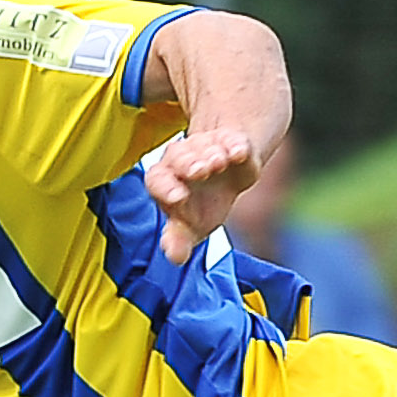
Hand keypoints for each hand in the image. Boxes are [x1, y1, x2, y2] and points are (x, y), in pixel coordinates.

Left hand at [143, 125, 261, 262]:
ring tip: (219, 163)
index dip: (166, 188)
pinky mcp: (230, 140)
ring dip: (210, 153)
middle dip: (189, 163)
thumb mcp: (191, 226)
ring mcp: (205, 147)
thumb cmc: (201, 205)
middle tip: (201, 171)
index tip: (178, 198)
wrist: (227, 178)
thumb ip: (180, 239)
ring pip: (203, 145)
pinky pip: (231, 139)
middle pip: (179, 156)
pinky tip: (239, 153)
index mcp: (164, 181)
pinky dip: (236, 146)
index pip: (157, 180)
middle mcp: (180, 160)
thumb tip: (174, 257)